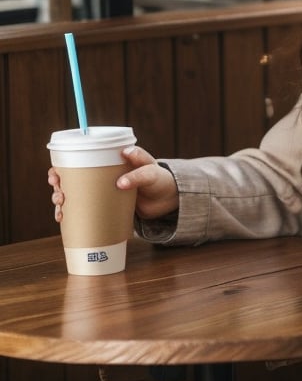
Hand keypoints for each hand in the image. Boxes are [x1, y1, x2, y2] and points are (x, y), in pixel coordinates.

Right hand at [49, 145, 179, 223]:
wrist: (167, 199)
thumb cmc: (158, 179)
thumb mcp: (151, 171)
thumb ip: (139, 172)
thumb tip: (121, 182)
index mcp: (108, 162)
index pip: (79, 160)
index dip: (62, 166)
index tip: (56, 174)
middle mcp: (101, 176)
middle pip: (71, 179)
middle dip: (58, 187)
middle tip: (60, 196)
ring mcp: (101, 192)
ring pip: (73, 195)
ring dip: (61, 202)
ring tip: (61, 210)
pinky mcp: (104, 207)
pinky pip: (83, 210)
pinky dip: (71, 215)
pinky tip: (64, 220)